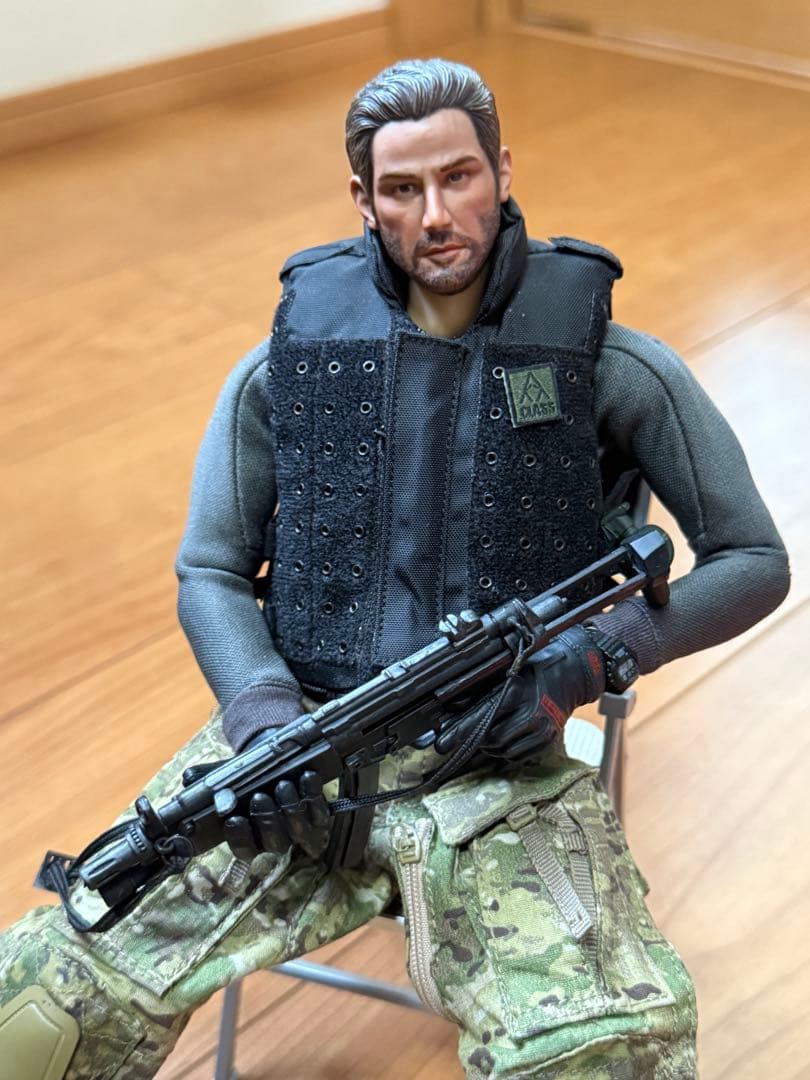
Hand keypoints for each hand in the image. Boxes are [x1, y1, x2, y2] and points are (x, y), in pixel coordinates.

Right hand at [215, 768, 331, 862]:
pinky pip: (319, 812)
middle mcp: (275, 838)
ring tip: (283, 785)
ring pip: (298, 830)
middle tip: (259, 797)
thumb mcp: (227, 777)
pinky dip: (313, 795)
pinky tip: (307, 777)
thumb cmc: (249, 778)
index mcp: (251, 836)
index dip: (239, 838)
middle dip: (267, 820)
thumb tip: (188, 778)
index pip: (244, 849)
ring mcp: (298, 829)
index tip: (233, 819)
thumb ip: (207, 779)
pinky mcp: (318, 816)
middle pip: (274, 843)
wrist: (276, 765)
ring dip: (290, 807)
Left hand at [435, 626, 607, 763]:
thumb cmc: (535, 670)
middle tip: (464, 736)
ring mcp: (541, 730)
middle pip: (492, 738)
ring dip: (489, 746)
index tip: (442, 743)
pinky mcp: (547, 740)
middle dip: (475, 739)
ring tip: (485, 735)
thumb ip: (479, 692)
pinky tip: (502, 740)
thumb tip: (451, 708)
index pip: (482, 717)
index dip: (460, 731)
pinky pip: (517, 756)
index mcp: (517, 692)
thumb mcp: (506, 674)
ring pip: (503, 750)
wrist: (571, 676)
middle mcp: (531, 713)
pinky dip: (505, 751)